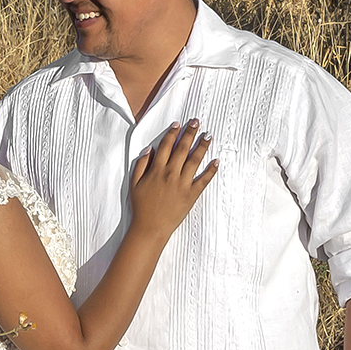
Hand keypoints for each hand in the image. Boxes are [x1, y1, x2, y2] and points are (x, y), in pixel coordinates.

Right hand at [128, 119, 217, 237]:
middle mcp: (171, 173)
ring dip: (202, 146)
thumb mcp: (134, 184)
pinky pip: (204, 179)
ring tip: (208, 135)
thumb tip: (149, 149)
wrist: (150, 227)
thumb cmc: (141, 206)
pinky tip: (216, 161)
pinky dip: (211, 170)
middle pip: (182, 148)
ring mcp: (183, 184)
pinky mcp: (192, 194)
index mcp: (156, 170)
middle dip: (190, 133)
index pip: (166, 146)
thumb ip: (141, 165)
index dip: (172, 133)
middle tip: (196, 122)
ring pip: (195, 160)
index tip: (178, 124)